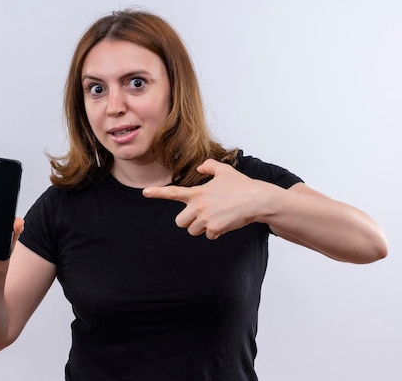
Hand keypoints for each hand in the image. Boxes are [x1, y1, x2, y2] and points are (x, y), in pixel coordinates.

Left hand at [143, 159, 272, 238]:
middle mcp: (198, 206)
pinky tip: (224, 223)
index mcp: (198, 192)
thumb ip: (210, 166)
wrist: (257, 200)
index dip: (157, 192)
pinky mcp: (215, 229)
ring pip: (193, 231)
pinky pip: (208, 236)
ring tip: (216, 217)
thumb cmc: (242, 185)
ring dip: (202, 227)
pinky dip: (215, 233)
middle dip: (188, 221)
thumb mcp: (225, 171)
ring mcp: (206, 218)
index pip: (173, 193)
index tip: (145, 192)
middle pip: (180, 222)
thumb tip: (201, 166)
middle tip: (201, 215)